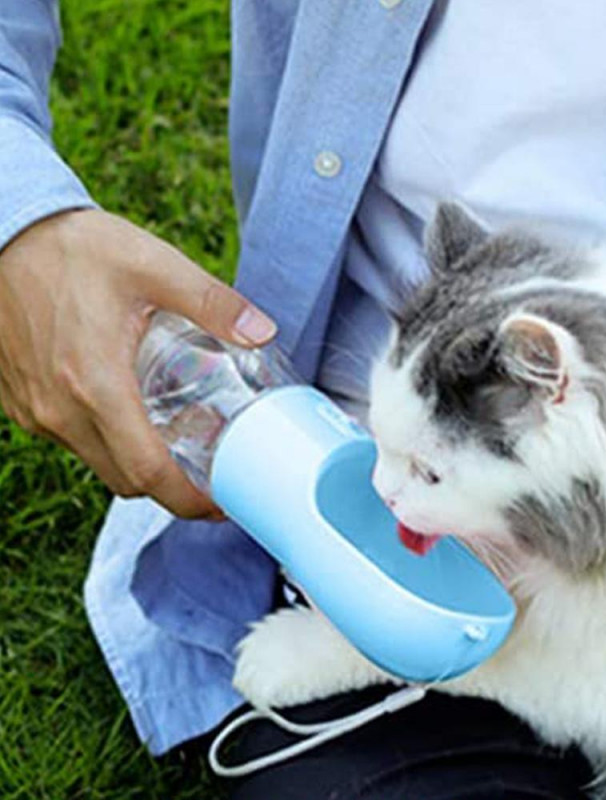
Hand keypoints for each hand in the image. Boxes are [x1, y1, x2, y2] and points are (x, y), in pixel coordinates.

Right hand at [0, 209, 275, 517]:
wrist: (0, 232)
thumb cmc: (73, 249)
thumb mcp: (153, 265)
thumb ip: (212, 301)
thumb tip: (263, 331)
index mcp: (96, 385)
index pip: (148, 472)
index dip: (190, 499)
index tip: (221, 503)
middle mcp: (60, 411)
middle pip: (126, 480)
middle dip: (172, 488)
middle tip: (211, 472)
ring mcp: (34, 411)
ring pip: (98, 463)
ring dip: (139, 464)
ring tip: (179, 438)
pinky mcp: (21, 402)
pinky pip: (72, 442)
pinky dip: (107, 443)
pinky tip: (132, 413)